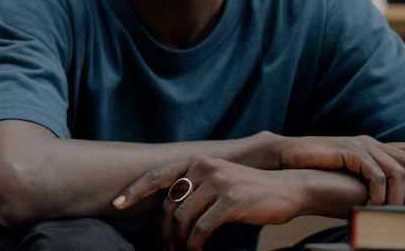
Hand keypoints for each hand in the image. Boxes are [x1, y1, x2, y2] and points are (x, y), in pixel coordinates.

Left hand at [113, 157, 306, 250]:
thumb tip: (164, 212)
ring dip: (179, 242)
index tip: (115, 205)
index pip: (156, 175)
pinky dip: (194, 244)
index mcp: (196, 161)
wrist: (288, 189)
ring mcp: (217, 182)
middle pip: (167, 205)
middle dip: (162, 231)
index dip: (134, 191)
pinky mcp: (231, 200)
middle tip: (165, 248)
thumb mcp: (217, 181)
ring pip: (181, 219)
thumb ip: (192, 188)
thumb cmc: (249, 191)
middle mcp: (203, 167)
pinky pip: (201, 228)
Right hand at [265, 134, 404, 204]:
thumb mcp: (348, 172)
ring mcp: (362, 146)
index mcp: (373, 145)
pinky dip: (380, 192)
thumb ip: (366, 178)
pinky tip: (376, 205)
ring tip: (401, 210)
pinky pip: (375, 174)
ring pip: (397, 169)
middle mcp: (372, 142)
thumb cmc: (317, 167)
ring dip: (403, 193)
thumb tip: (384, 199)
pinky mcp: (350, 152)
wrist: (290, 156)